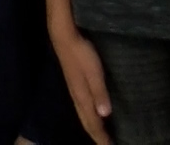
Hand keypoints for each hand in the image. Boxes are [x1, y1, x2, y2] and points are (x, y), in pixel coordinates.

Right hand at [50, 27, 112, 143]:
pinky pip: (83, 107)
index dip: (101, 137)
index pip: (92, 123)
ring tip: (102, 136)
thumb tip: (105, 115)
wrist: (64, 36)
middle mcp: (77, 97)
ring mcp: (75, 90)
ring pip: (84, 115)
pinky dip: (90, 117)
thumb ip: (99, 92)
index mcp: (82, 96)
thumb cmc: (82, 53)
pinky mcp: (75, 84)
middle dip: (97, 136)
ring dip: (93, 128)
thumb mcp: (94, 72)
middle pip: (87, 122)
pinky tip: (95, 114)